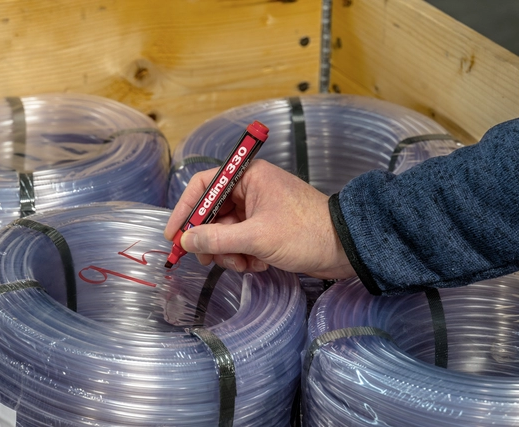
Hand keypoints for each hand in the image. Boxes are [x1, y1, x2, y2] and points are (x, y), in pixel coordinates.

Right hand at [164, 160, 355, 278]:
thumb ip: (216, 239)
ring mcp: (258, 210)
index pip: (203, 185)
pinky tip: (259, 264)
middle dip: (210, 240)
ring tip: (245, 263)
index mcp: (248, 176)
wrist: (345, 249)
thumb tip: (186, 241)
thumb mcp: (256, 237)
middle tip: (206, 261)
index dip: (184, 210)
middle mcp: (250, 189)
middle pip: (212, 213)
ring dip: (229, 252)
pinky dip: (244, 255)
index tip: (173, 236)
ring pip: (225, 232)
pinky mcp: (266, 228)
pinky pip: (240, 241)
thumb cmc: (305, 233)